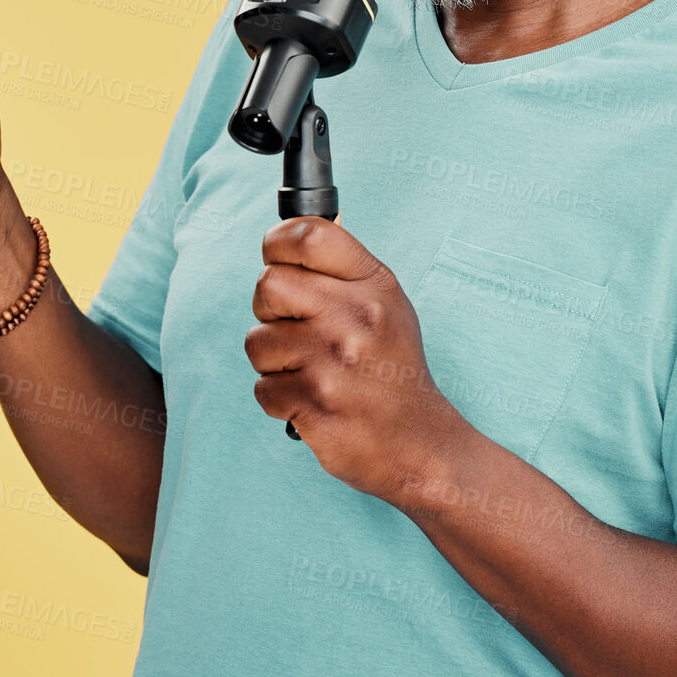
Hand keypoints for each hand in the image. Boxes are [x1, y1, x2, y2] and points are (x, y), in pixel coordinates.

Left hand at [245, 217, 464, 501]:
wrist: (419, 442)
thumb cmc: (393, 368)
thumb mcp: (387, 305)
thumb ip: (343, 271)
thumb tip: (290, 238)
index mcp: (375, 285)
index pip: (309, 235)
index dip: (278, 244)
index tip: (277, 260)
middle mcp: (356, 318)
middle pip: (268, 285)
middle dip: (269, 308)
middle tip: (294, 327)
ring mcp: (334, 362)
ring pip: (257, 341)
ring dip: (273, 360)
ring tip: (309, 370)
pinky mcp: (313, 404)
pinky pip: (263, 388)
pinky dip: (279, 398)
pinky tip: (311, 400)